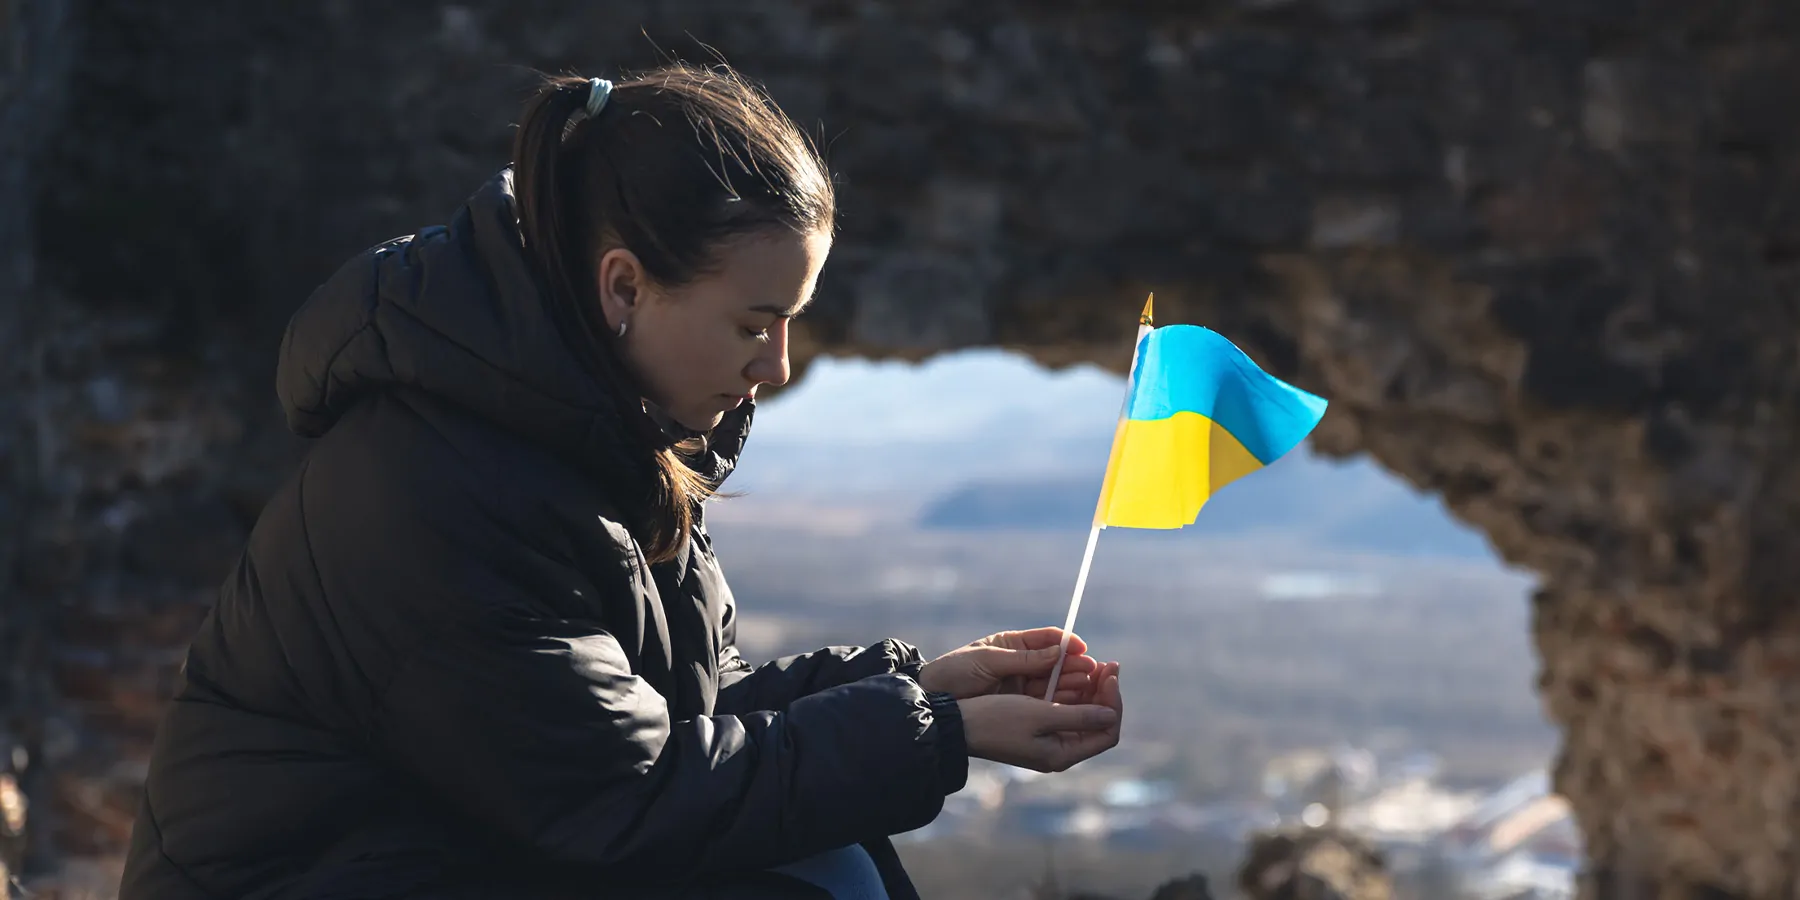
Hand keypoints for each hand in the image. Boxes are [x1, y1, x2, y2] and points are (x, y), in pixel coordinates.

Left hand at [916, 627, 1100, 701]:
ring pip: (1056, 682)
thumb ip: (1023, 658)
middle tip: (1096, 672)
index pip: (1048, 639)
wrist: (934, 700)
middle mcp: (1022, 663)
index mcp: (1013, 644)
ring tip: (1091, 686)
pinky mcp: (1021, 704)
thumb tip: (1059, 652)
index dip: (1068, 643)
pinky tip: (1077, 701)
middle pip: (1058, 662)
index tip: (1083, 649)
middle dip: (1077, 665)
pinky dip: (1063, 700)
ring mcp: (1022, 684)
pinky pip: (1047, 700)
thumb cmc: (954, 672)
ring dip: (1074, 683)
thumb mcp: (988, 661)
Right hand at [958, 662, 1122, 772]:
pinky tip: (1072, 672)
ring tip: (1093, 663)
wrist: (958, 725)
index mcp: (1061, 754)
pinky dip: (1072, 690)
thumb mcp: (1039, 714)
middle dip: (1105, 693)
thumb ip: (1078, 716)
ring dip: (1091, 689)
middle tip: (1108, 664)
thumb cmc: (996, 719)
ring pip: (1083, 713)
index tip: (1110, 674)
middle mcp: (1058, 750)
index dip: (1114, 702)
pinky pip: (1065, 709)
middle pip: (1097, 722)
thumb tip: (1111, 715)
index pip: (1106, 732)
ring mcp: (1048, 740)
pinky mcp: (1037, 728)